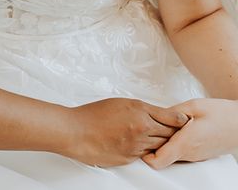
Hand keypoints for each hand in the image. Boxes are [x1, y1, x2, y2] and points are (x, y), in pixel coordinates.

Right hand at [67, 98, 188, 166]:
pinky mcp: (131, 158)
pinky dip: (149, 151)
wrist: (76, 131)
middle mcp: (141, 127)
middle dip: (175, 134)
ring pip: (161, 146)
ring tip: (163, 141)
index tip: (186, 121)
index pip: (172, 118)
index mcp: (139, 110)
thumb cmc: (93, 114)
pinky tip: (145, 147)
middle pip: (171, 134)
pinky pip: (147, 155)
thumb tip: (158, 116)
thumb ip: (141, 109)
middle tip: (181, 133)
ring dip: (163, 144)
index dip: (181, 121)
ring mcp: (137, 145)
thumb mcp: (120, 103)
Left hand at [143, 98, 237, 168]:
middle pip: (162, 157)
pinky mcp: (199, 154)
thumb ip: (172, 113)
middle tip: (144, 129)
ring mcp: (195, 156)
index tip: (138, 142)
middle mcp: (189, 153)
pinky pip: (181, 153)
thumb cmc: (221, 114)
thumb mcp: (193, 106)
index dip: (144, 155)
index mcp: (185, 142)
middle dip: (151, 145)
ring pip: (171, 155)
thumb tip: (155, 115)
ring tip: (160, 126)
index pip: (158, 160)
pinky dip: (173, 143)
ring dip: (163, 143)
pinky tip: (174, 130)